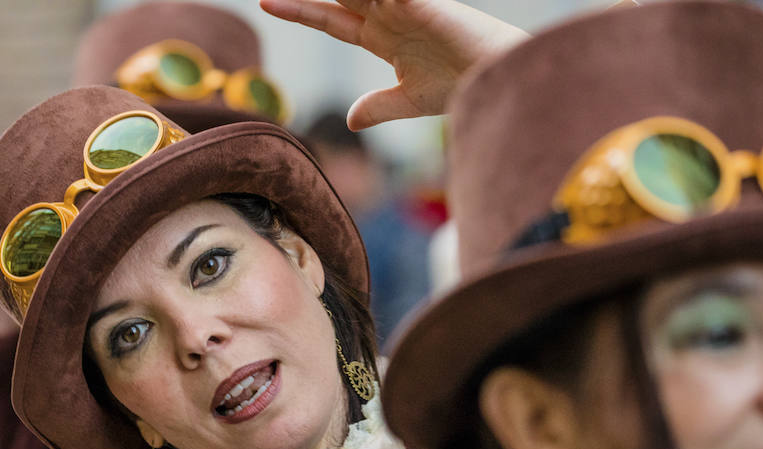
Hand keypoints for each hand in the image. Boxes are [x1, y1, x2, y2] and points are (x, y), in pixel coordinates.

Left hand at [260, 0, 526, 128]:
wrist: (496, 78)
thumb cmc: (460, 84)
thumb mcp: (408, 100)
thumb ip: (378, 106)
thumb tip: (350, 121)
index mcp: (380, 35)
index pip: (330, 18)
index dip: (300, 10)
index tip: (266, 2)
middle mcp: (387, 13)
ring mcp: (403, 4)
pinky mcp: (421, 2)